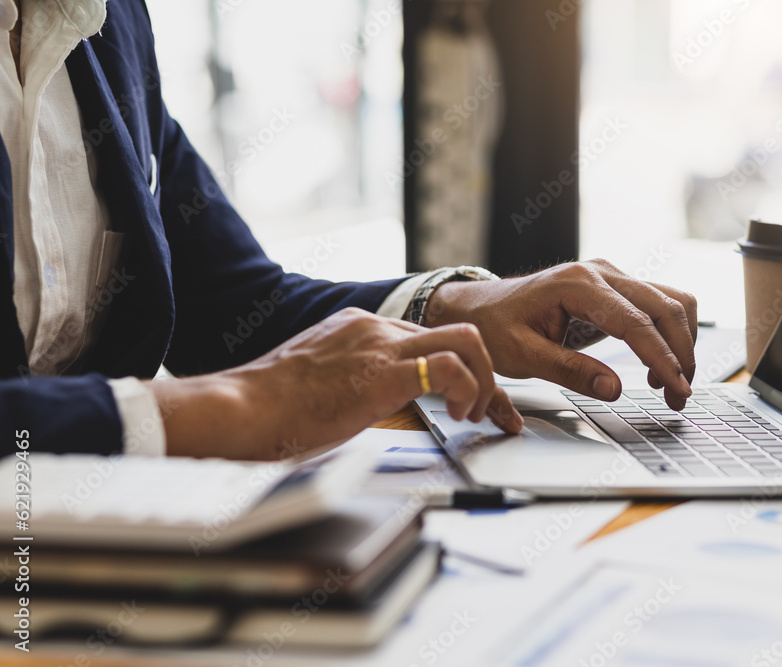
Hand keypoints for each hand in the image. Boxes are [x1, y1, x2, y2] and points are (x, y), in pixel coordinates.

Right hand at [153, 308, 521, 459]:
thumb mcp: (320, 385)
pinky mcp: (384, 372)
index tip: (473, 395)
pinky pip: (451, 368)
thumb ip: (350, 383)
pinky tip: (458, 417)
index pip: (428, 337)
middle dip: (484, 372)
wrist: (241, 408)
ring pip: (466, 341)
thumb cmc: (270, 409)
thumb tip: (366, 409)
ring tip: (474, 415)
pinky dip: (468, 392)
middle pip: (456, 332)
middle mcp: (374, 327)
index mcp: (359, 328)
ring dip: (483, 381)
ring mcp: (380, 345)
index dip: (459, 369)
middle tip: (484, 409)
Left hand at [427, 259, 697, 409]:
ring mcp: (610, 276)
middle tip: (679, 397)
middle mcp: (600, 272)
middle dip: (680, 354)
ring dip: (680, 343)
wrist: (479, 307)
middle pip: (664, 307)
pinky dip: (667, 334)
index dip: (662, 358)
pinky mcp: (614, 288)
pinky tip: (655, 366)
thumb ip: (569, 371)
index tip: (676, 388)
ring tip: (669, 385)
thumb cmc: (494, 328)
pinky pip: (657, 304)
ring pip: (668, 302)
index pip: (635, 322)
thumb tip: (614, 389)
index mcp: (577, 285)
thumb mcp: (523, 356)